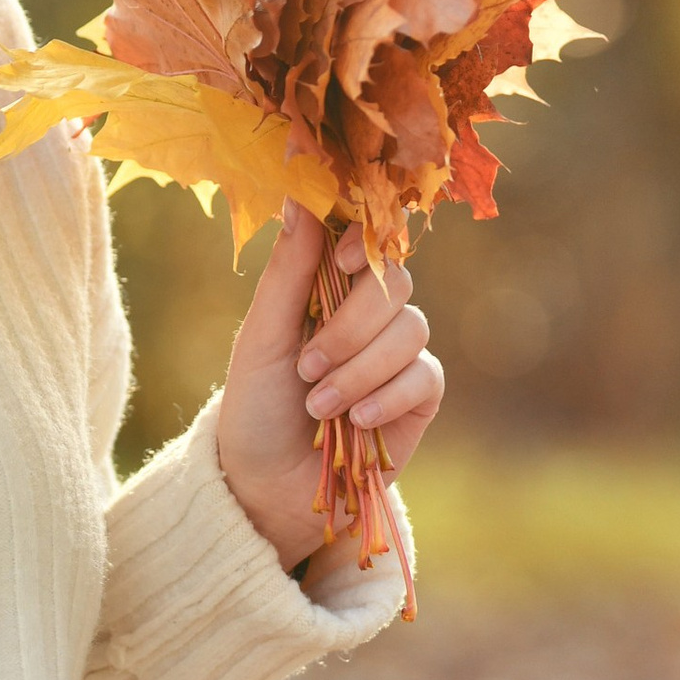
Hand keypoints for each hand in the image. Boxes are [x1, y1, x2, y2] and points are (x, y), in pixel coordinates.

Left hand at [214, 202, 443, 587]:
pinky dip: (386, 396)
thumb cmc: (255, 406)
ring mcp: (396, 353)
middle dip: (350, 326)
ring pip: (411, 328)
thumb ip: (288, 270)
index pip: (362, 239)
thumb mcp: (262, 338)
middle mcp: (367, 312)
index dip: (363, 240)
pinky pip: (424, 375)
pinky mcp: (418, 396)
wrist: (268, 486)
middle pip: (393, 282)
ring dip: (360, 370)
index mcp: (325, 286)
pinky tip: (355, 422)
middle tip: (307, 367)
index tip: (345, 259)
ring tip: (317, 406)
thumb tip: (298, 193)